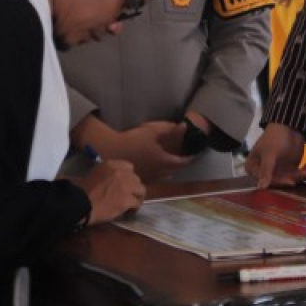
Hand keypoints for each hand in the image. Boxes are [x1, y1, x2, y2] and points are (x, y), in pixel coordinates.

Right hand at [73, 116, 192, 181]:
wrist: (109, 151)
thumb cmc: (132, 140)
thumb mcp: (152, 130)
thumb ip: (169, 129)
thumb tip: (184, 126)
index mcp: (165, 162)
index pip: (184, 162)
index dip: (191, 158)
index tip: (196, 154)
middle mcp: (159, 173)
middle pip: (175, 170)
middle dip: (181, 163)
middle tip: (184, 156)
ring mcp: (149, 178)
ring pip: (165, 175)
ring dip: (170, 168)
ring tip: (171, 160)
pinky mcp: (139, 179)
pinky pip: (155, 177)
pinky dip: (160, 172)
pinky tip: (155, 165)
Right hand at [76, 160, 145, 224]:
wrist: (80, 203)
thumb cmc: (82, 190)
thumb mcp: (94, 173)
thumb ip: (106, 173)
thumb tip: (112, 178)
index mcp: (111, 165)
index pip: (129, 167)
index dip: (128, 176)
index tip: (125, 183)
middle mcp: (121, 173)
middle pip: (136, 179)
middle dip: (133, 187)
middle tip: (128, 195)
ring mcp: (125, 186)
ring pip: (141, 190)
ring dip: (137, 197)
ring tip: (132, 204)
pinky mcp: (127, 200)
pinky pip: (137, 203)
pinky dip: (134, 208)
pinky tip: (129, 212)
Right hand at [245, 123, 305, 187]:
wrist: (290, 126)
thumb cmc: (275, 137)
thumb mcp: (270, 154)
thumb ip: (266, 171)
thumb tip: (260, 188)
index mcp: (254, 167)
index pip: (266, 180)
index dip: (279, 182)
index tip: (292, 182)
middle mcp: (266, 172)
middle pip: (280, 181)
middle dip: (295, 178)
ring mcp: (279, 172)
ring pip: (291, 179)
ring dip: (303, 175)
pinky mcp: (291, 170)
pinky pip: (299, 175)